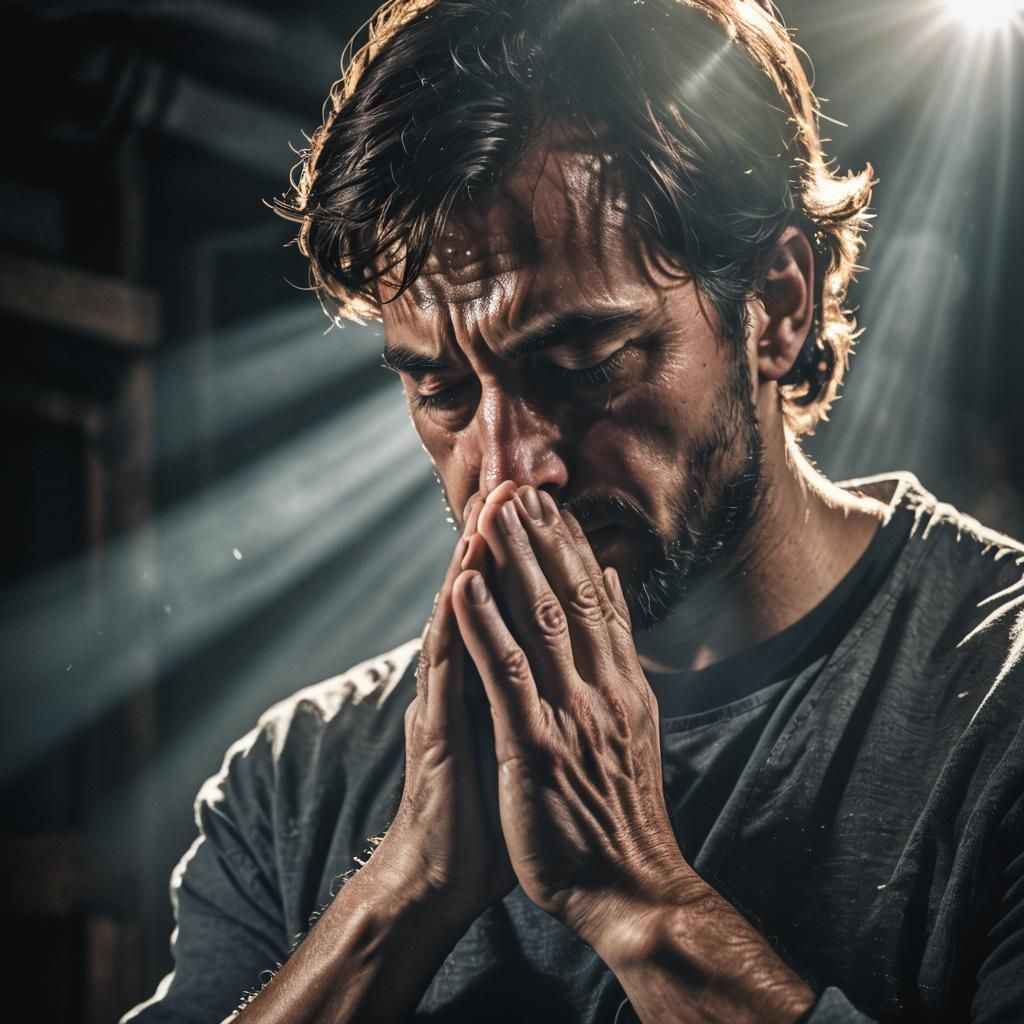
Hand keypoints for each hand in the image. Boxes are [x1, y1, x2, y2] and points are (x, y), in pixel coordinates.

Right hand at [369, 510, 514, 924]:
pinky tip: (458, 585)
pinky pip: (444, 672)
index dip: (532, 562)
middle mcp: (466, 685)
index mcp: (495, 687)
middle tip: (515, 488)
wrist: (441, 878)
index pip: (515, 611)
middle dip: (502, 544)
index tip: (550, 513)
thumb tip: (558, 664)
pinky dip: (453, 624)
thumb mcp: (519, 743)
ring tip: (484, 512)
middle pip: (485, 603)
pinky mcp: (435, 735)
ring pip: (459, 621)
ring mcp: (446, 705)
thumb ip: (526, 696)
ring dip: (471, 564)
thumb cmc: (488, 814)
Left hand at [451, 484, 696, 946]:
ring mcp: (569, 716)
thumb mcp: (634, 725)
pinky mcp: (535, 747)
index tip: (553, 504)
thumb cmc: (622, 811)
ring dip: (514, 563)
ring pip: (538, 622)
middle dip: (543, 539)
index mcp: (622, 685)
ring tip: (495, 514)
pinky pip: (505, 675)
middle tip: (521, 487)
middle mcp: (602, 689)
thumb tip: (612, 590)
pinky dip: (485, 625)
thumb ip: (620, 657)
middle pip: (568, 598)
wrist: (631, 887)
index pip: (596, 601)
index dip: (571, 548)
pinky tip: (466, 586)